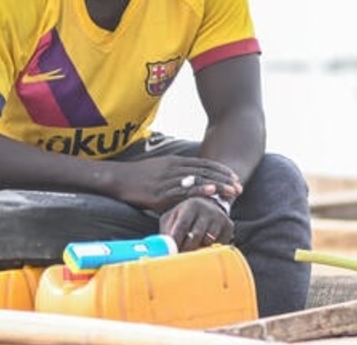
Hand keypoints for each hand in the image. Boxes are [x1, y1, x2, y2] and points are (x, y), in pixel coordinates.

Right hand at [117, 157, 242, 211]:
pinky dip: (199, 190)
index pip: (203, 164)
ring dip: (218, 185)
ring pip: (198, 180)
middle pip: (205, 171)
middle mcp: (173, 168)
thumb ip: (173, 175)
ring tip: (233, 191)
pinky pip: (183, 191)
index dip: (220, 170)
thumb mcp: (158, 171)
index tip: (233, 177)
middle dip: (224, 179)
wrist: (117, 179)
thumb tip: (186, 183)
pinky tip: (211, 192)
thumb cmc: (137, 177)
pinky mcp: (161, 192)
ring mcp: (168, 180)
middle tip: (239, 186)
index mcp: (174, 162)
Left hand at [160, 195, 233, 251]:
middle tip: (179, 259)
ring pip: (208, 243)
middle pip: (196, 236)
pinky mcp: (229, 226)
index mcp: (190, 205)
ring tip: (192, 253)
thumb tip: (158, 247)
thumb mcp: (173, 216)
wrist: (210, 205)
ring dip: (199, 251)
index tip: (170, 254)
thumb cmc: (185, 215)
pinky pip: (220, 245)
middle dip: (186, 250)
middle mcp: (207, 210)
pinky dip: (211, 250)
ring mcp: (220, 218)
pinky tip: (205, 248)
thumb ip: (166, 230)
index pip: (182, 226)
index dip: (176, 242)